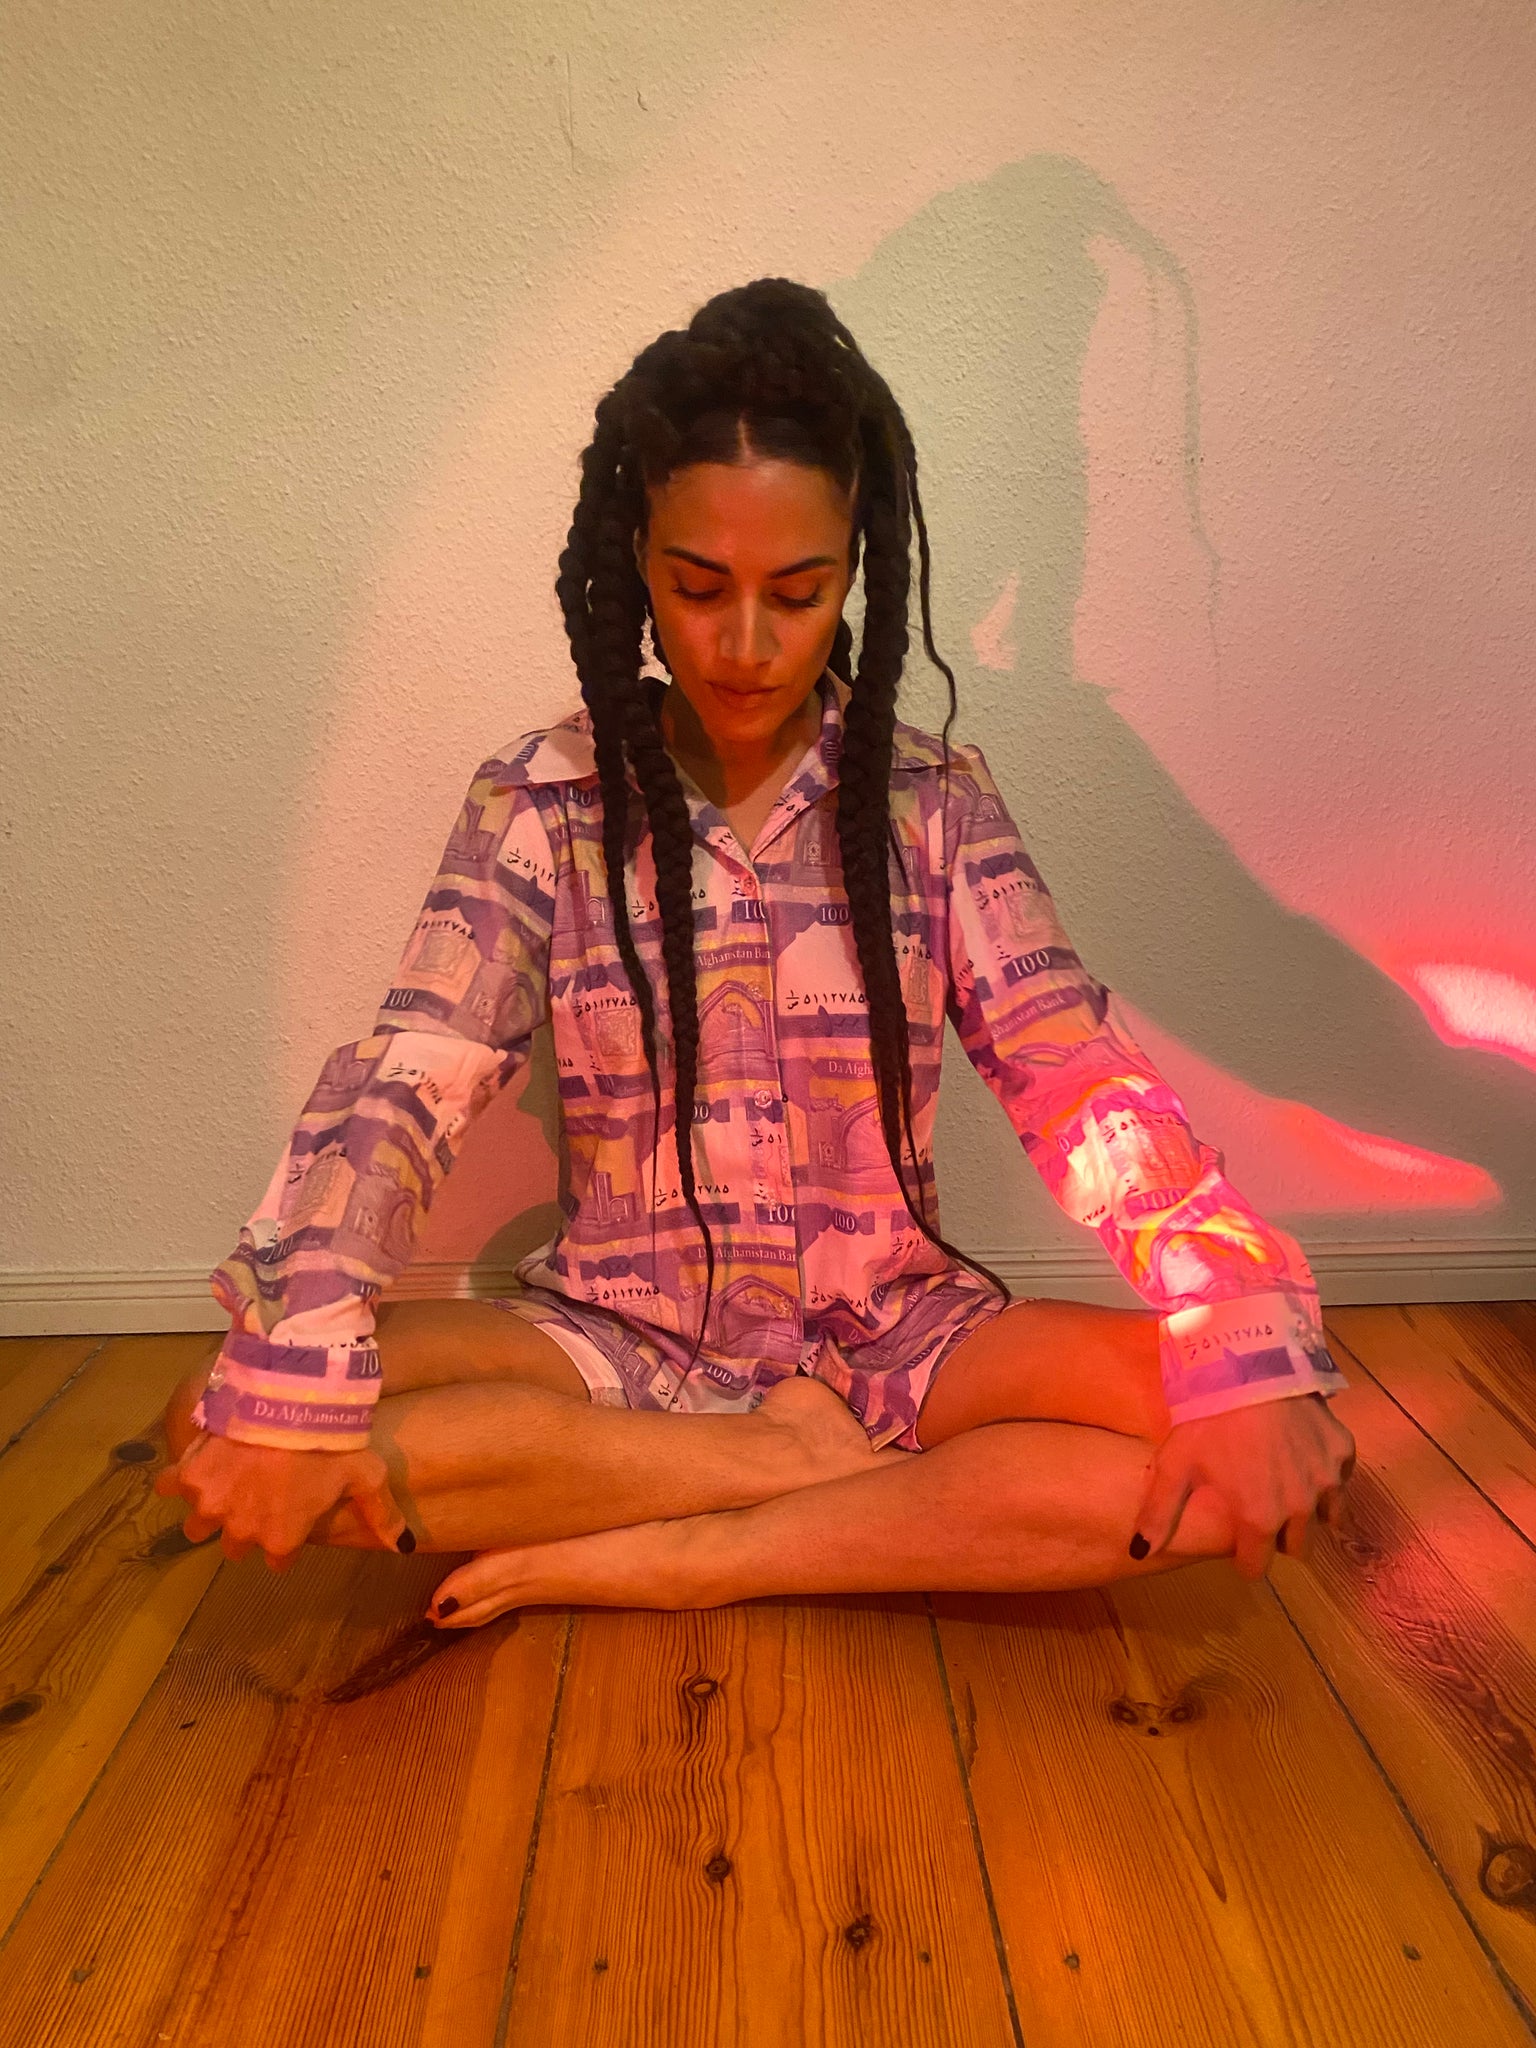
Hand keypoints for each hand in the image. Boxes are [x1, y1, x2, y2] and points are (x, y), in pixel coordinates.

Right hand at [153, 1431, 411, 1571]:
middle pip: (234, 1546)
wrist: (289, 1399)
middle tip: (259, 1499)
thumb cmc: (331, 1442)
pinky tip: (189, 1469)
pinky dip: (175, 1480)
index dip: (285, 1543)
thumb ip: (380, 1515)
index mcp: (281, 1537)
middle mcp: (240, 1529)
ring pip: (197, 1525)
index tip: (290, 1523)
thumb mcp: (366, 1477)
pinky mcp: (186, 1474)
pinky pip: (168, 1487)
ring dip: (209, 1510)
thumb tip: (402, 1546)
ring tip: (223, 1488)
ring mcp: (208, 1503)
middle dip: (245, 1528)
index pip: (277, 1559)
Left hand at [1131, 1393, 1355, 1580]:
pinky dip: (1325, 1475)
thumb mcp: (1175, 1463)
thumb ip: (1159, 1513)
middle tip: (1262, 1510)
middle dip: (1279, 1538)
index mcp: (1259, 1519)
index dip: (1244, 1559)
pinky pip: (1340, 1478)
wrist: (1250, 1364)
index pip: (1256, 1566)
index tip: (1238, 1545)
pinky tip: (1305, 1458)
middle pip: (1296, 1546)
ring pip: (1324, 1517)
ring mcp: (1327, 1480)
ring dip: (1308, 1512)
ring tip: (1287, 1489)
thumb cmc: (1207, 1417)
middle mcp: (1300, 1508)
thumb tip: (1139, 1552)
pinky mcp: (1343, 1451)